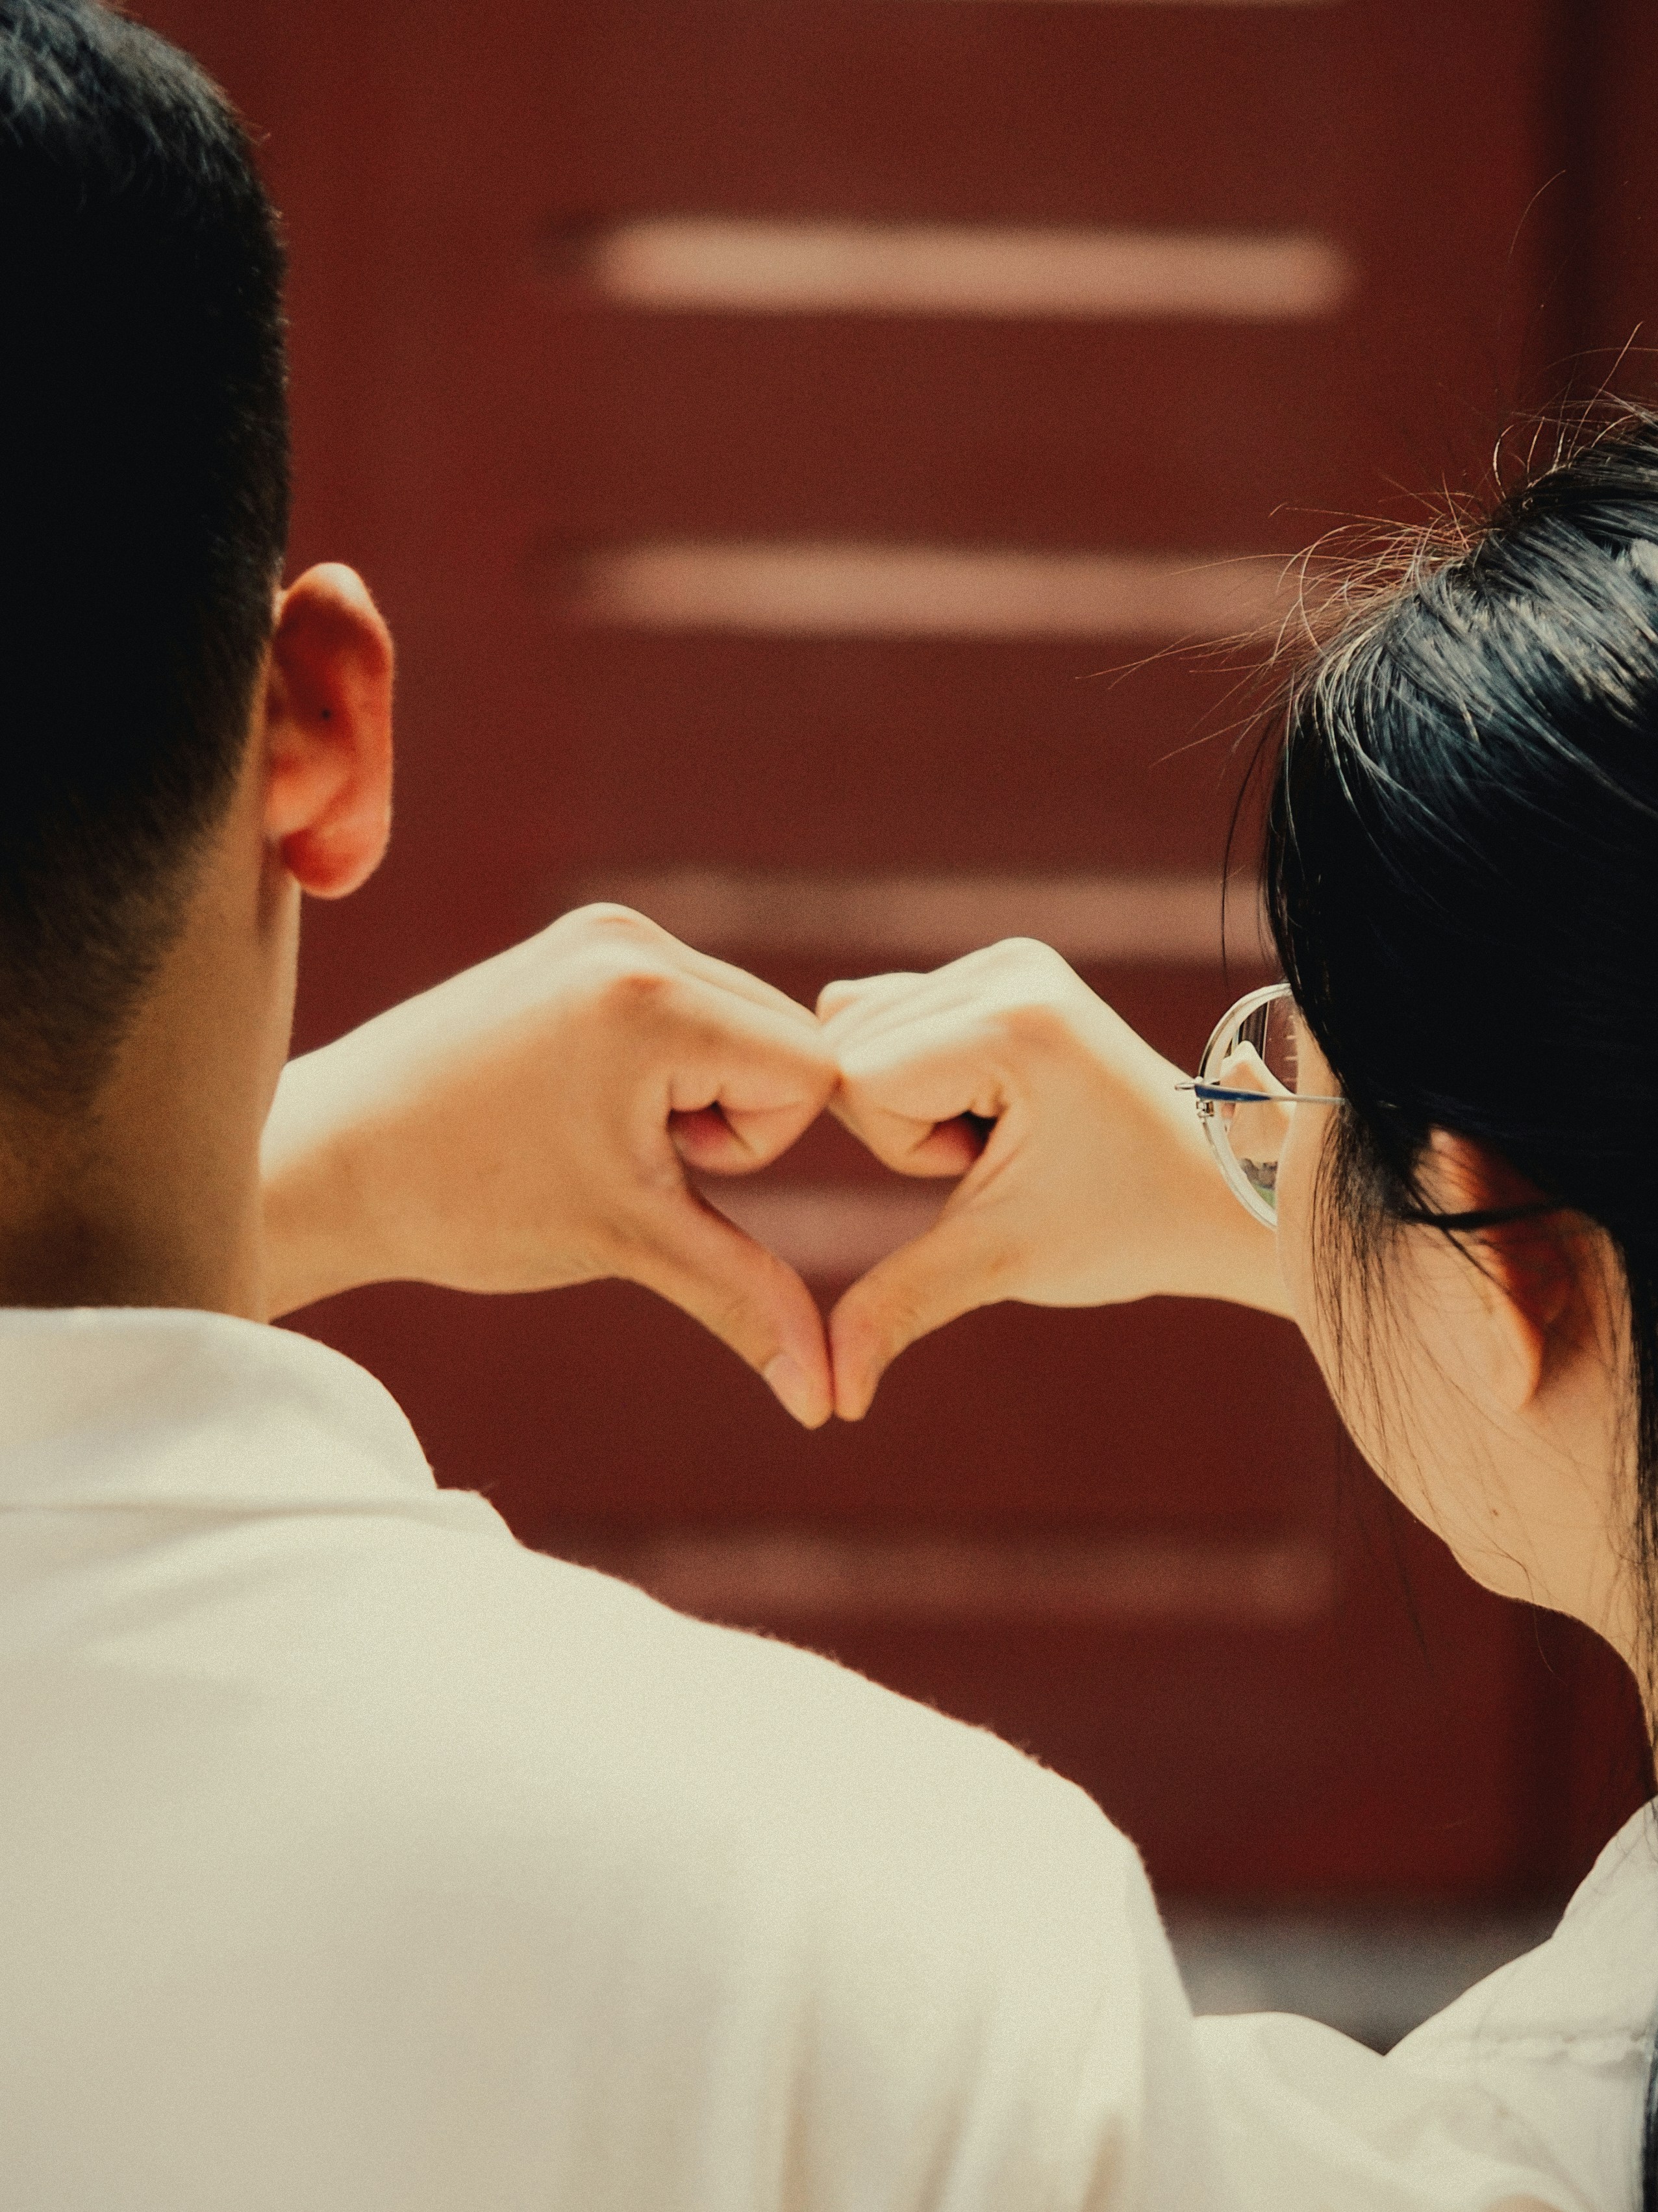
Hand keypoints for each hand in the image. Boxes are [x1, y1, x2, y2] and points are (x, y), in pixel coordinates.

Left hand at [260, 906, 839, 1425]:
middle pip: (785, 1042)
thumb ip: (746, 1302)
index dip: (753, 1147)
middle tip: (624, 1152)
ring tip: (600, 1130)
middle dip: (730, 1120)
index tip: (656, 1167)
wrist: (331, 1160)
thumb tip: (828, 1404)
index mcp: (652, 998)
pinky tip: (586, 1103)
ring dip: (700, 1096)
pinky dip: (668, 1068)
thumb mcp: (627, 1244)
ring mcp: (604, 931)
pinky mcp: (581, 943)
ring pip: (741, 1027)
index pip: (812, 1073)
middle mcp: (635, 939)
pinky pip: (690, 1007)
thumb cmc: (466, 1203)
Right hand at [818, 939, 1289, 1418]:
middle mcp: (1007, 965)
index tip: (994, 1168)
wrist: (1220, 1191)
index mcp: (1012, 1020)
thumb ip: (900, 1305)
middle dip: (906, 1124)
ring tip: (1006, 1132)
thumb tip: (829, 1401)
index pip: (855, 1080)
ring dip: (911, 1100)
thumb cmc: (1126, 1228)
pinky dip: (920, 1071)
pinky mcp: (1008, 966)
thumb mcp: (1003, 1262)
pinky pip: (893, 1014)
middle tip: (1006, 1154)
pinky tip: (995, 1107)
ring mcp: (1009, 957)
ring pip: (859, 1029)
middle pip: (850, 1046)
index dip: (906, 1151)